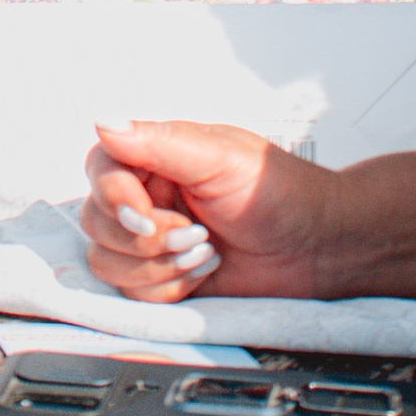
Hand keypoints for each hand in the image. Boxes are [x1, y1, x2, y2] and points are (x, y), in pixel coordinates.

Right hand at [79, 119, 333, 301]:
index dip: (114, 197)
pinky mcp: (162, 279)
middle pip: (96, 222)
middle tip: (193, 233)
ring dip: (160, 265)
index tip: (145, 213)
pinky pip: (134, 295)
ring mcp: (152, 241)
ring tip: (205, 251)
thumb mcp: (220, 157)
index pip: (100, 171)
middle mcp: (147, 197)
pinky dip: (171, 288)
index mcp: (154, 158)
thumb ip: (159, 140)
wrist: (318, 248)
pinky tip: (206, 270)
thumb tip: (104, 121)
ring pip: (109, 262)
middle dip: (145, 237)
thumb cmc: (280, 192)